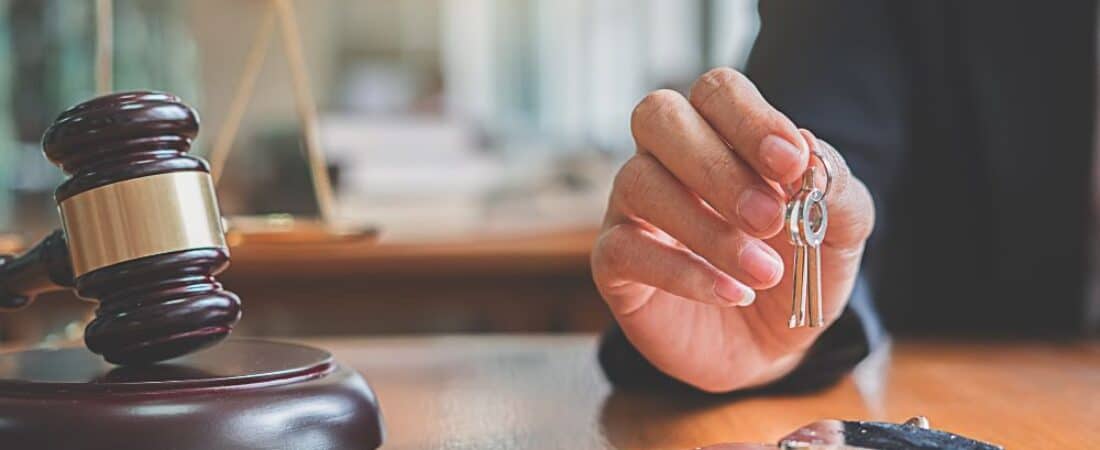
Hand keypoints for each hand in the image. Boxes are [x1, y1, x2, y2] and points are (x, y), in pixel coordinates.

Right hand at [591, 68, 874, 391]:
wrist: (770, 346)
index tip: (791, 163)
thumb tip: (807, 147)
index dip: (750, 119)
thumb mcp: (839, 232)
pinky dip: (682, 272)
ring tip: (764, 272)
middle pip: (659, 116)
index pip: (716, 92)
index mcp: (721, 133)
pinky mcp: (614, 262)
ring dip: (707, 229)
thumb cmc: (797, 271)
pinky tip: (732, 293)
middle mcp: (667, 158)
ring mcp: (633, 207)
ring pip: (639, 182)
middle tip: (768, 218)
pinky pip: (624, 248)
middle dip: (715, 164)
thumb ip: (834, 188)